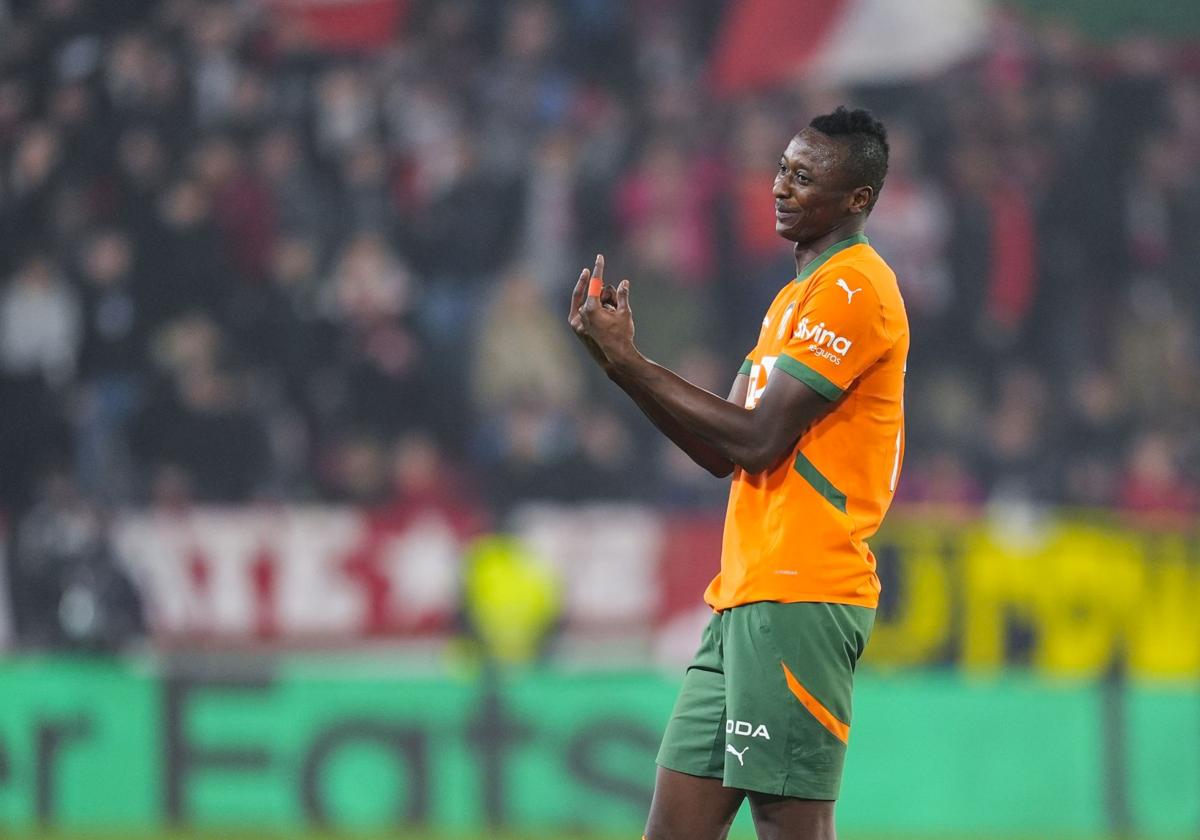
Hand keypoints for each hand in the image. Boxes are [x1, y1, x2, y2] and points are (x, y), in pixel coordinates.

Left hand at [569, 254, 617, 370]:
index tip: (599, 257)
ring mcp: (579, 320)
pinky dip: (600, 309)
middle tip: (616, 306)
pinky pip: (589, 309)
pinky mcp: (580, 325)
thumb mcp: (625, 313)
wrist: (615, 356)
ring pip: (593, 302)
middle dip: (608, 296)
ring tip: (614, 316)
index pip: (595, 283)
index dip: (599, 269)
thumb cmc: (621, 335)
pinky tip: (609, 317)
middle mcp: (582, 313)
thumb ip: (622, 295)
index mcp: (591, 308)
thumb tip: (623, 282)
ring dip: (604, 304)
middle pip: (596, 294)